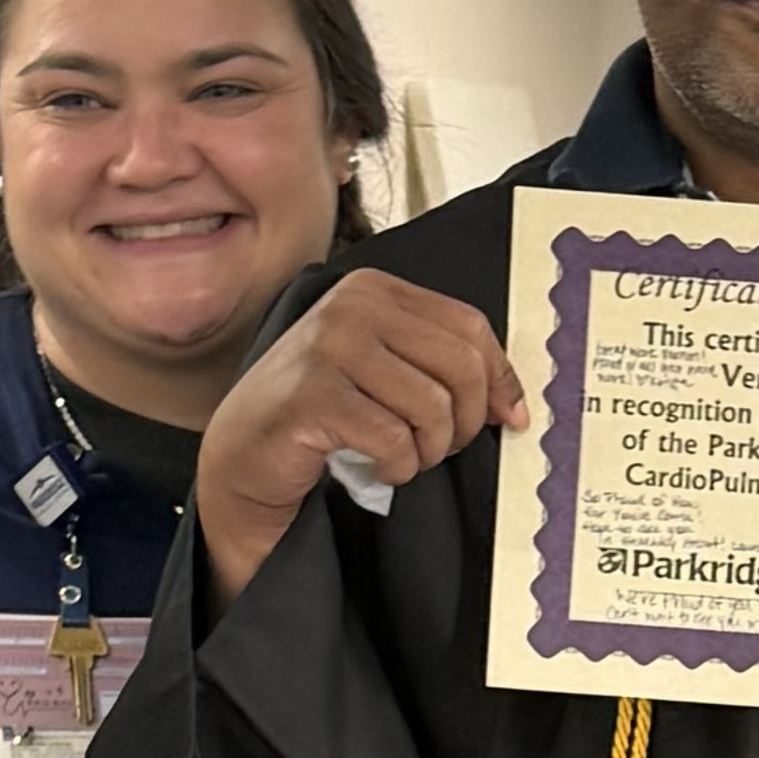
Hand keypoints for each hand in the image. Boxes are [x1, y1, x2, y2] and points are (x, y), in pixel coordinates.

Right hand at [197, 273, 526, 603]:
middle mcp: (352, 307)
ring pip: (432, 407)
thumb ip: (440, 367)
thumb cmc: (321, 412)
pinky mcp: (314, 396)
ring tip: (404, 457)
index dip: (499, 379)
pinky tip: (378, 466)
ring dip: (429, 450)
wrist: (245, 451)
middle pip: (460, 366)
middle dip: (464, 421)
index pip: (470, 326)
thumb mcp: (383, 371)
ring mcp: (329, 347)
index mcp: (375, 290)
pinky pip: (394, 439)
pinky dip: (398, 467)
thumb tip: (513, 403)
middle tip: (441, 446)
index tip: (507, 417)